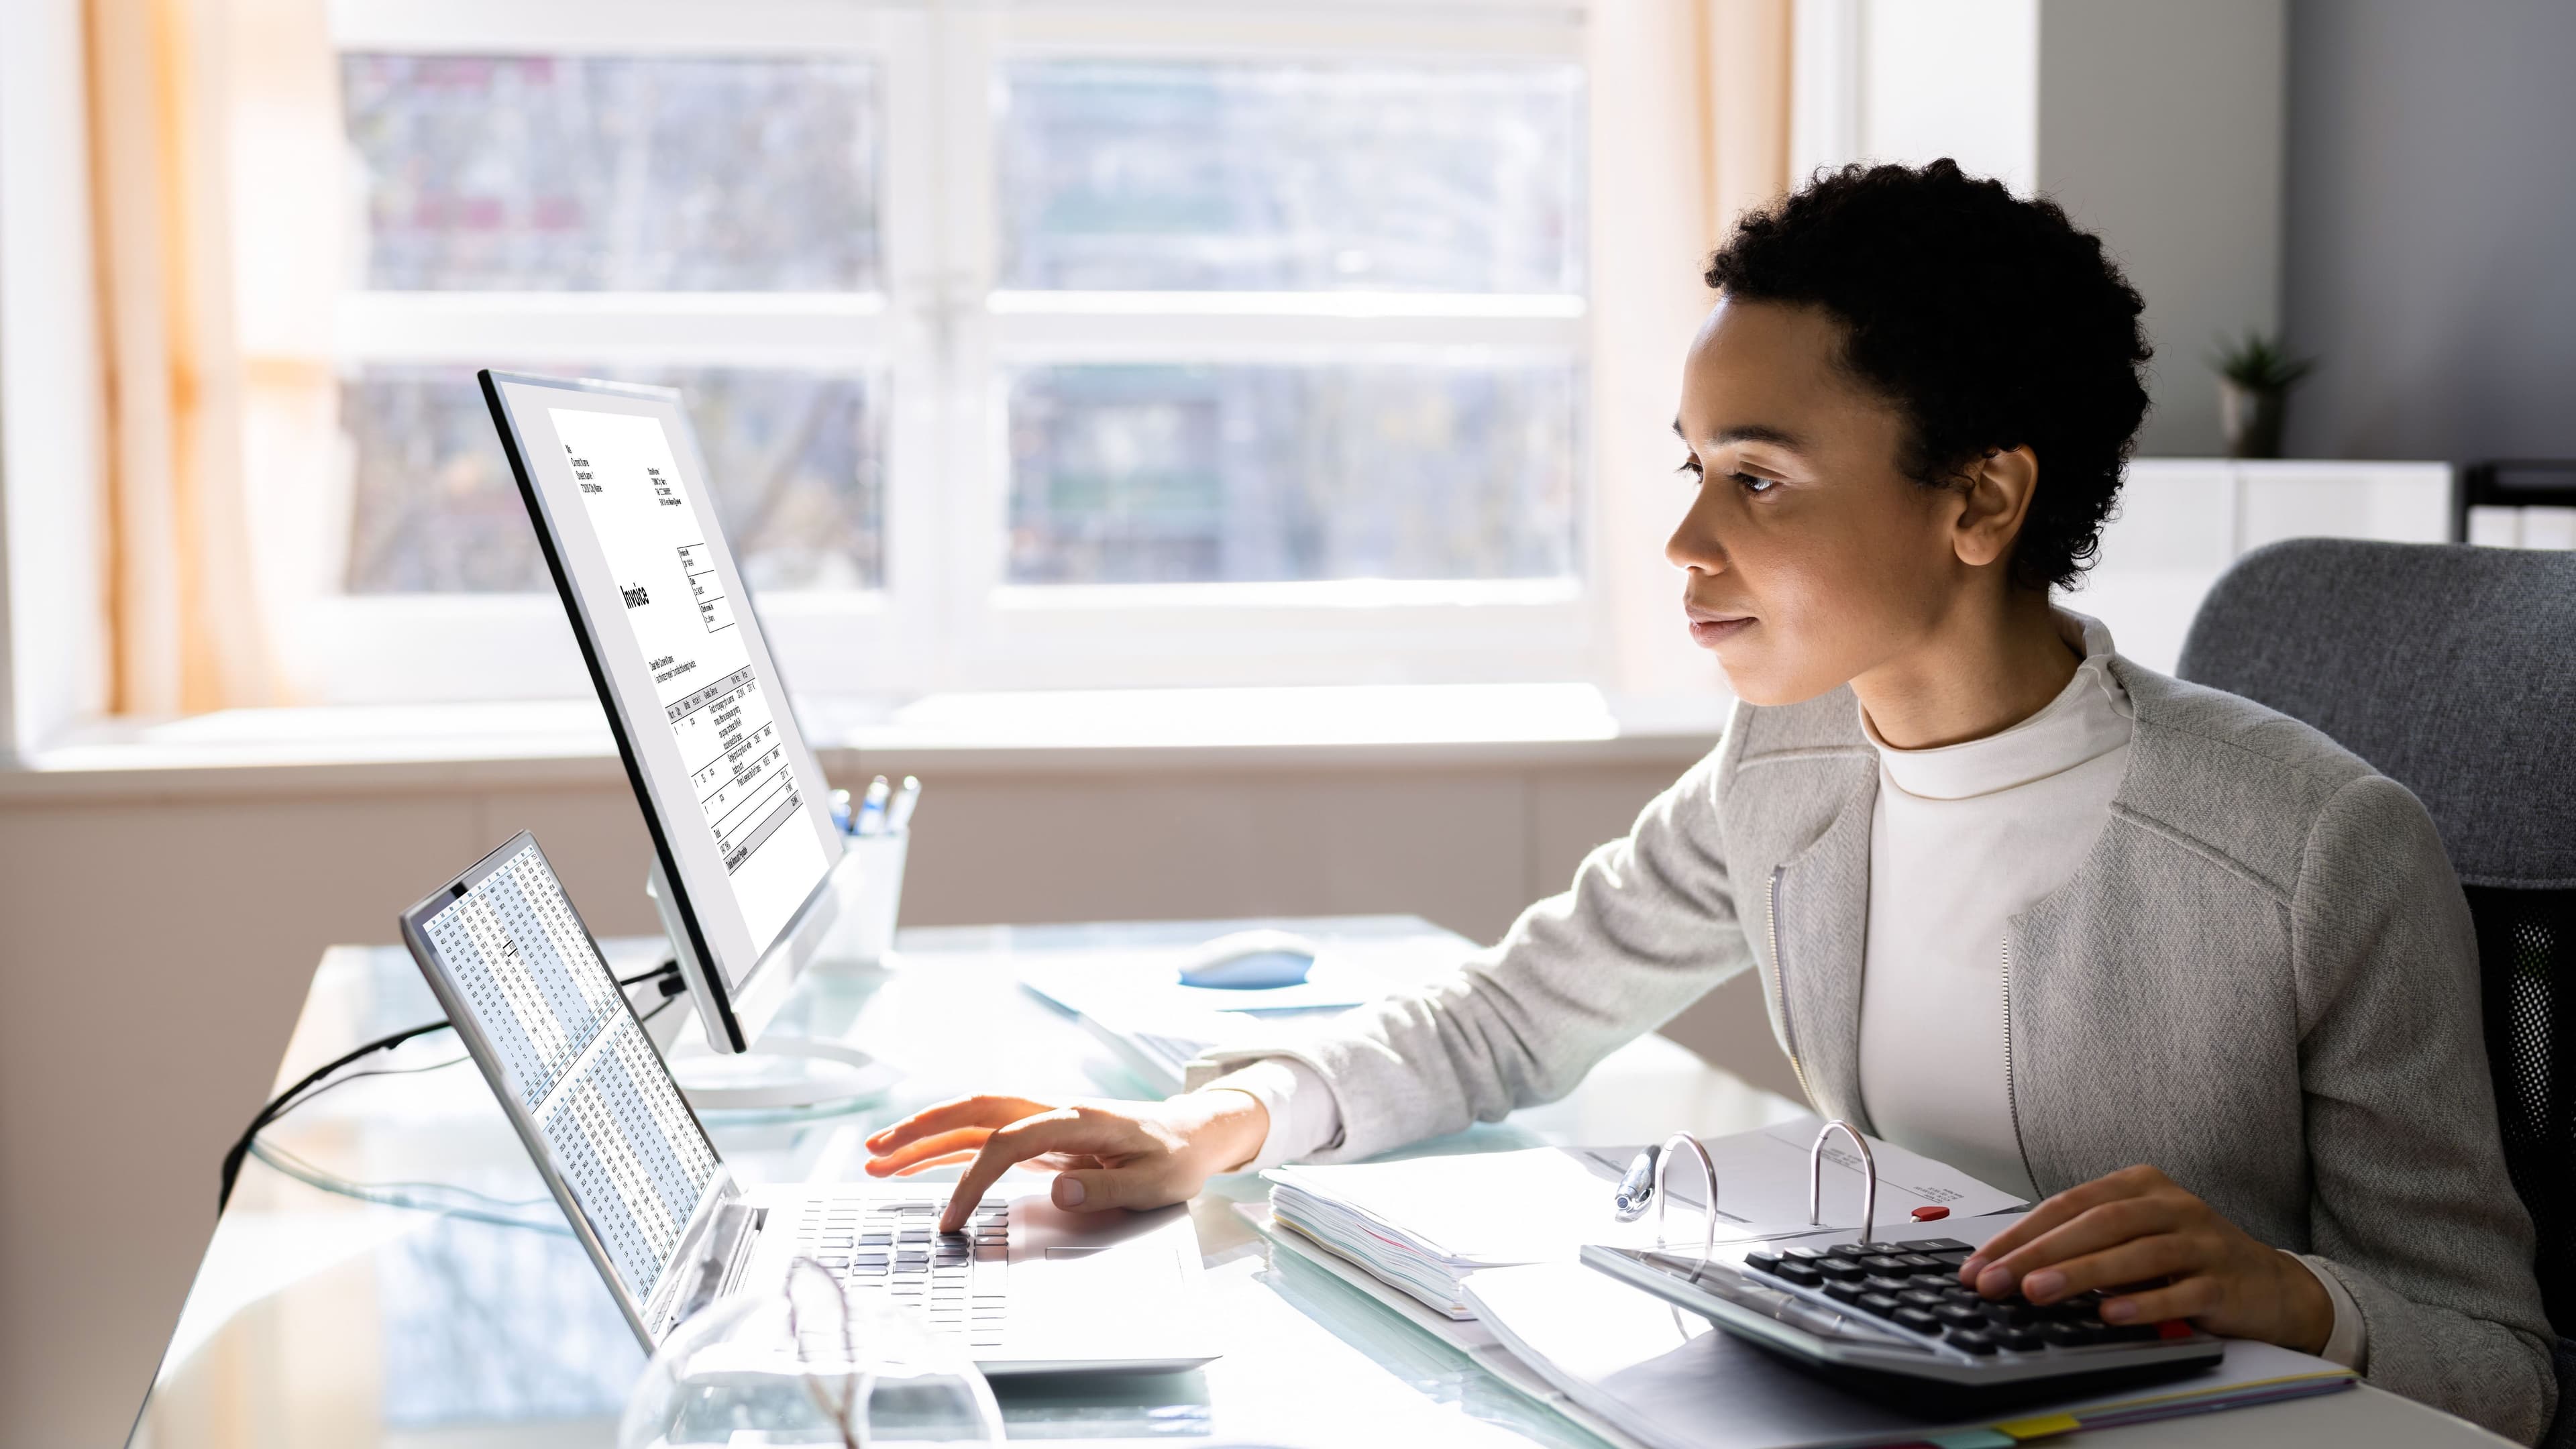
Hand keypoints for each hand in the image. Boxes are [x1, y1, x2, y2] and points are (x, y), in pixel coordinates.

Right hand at [862, 1090, 1269, 1232]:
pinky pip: (984, 1137)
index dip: (972, 1179)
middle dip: (921, 1130)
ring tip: (876, 1158)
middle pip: (975, 1112)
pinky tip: (916, 1162)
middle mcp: (1053, 1112)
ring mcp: (1043, 1121)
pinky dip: (947, 1147)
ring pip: (972, 1120)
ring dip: (924, 1135)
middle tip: (875, 1154)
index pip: (1008, 1143)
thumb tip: (1058, 1194)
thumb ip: (1105, 1187)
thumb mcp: (1154, 1181)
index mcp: (1078, 1120)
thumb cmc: (1175, 1157)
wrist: (1193, 1133)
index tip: (950, 1220)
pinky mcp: (1040, 1136)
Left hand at [1959, 1164, 2331, 1350]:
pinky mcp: (2224, 1281)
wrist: (2271, 1286)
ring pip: (2133, 1254)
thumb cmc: (2186, 1259)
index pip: (2067, 1205)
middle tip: (1995, 1281)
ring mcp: (2200, 1240)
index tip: (1980, 1265)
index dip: (2020, 1235)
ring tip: (2037, 1294)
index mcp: (2139, 1185)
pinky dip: (2142, 1303)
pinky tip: (2110, 1314)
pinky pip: (2179, 1291)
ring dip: (2080, 1274)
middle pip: (2095, 1224)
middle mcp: (2170, 1205)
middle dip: (2037, 1254)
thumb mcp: (2135, 1238)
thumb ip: (2084, 1244)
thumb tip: (2012, 1268)